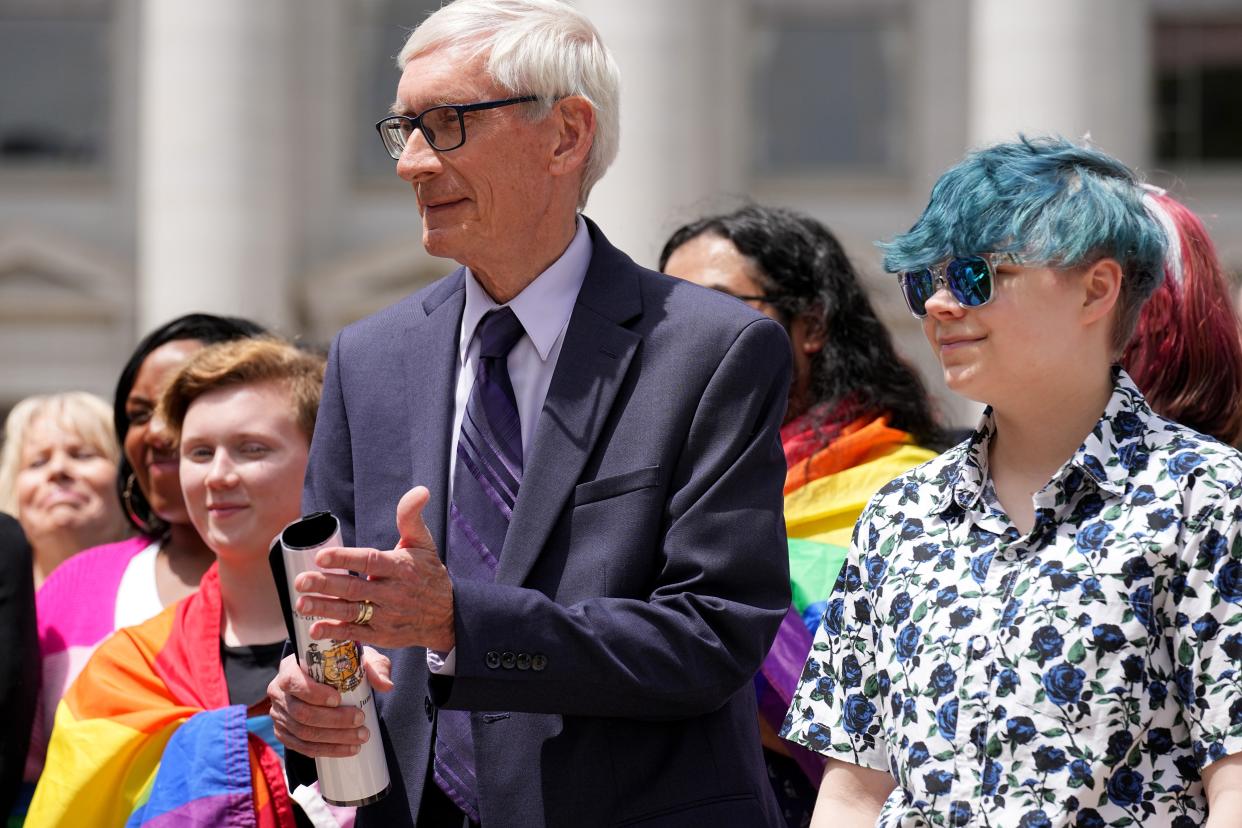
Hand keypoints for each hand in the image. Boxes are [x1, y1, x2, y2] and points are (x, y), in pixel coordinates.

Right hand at [268, 648, 392, 756]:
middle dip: (333, 721)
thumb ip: (375, 666)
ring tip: (360, 737)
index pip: (293, 681)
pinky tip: (348, 749)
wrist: (328, 678)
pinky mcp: (284, 733)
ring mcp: (279, 715)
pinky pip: (303, 747)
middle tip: (360, 721)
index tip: (338, 699)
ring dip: (334, 738)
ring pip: (303, 733)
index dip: (313, 693)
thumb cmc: (342, 664)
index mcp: (290, 668)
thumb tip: (386, 686)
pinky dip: (327, 750)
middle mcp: (279, 692)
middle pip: (301, 712)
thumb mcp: (358, 657)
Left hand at [294, 486, 455, 650]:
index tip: (321, 556)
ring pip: (351, 611)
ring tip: (300, 603)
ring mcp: (386, 615)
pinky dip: (335, 631)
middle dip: (325, 585)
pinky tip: (315, 628)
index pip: (369, 561)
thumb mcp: (424, 543)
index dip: (345, 559)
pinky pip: (355, 633)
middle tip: (300, 581)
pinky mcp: (382, 634)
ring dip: (324, 608)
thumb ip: (411, 517)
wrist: (448, 615)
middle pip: (354, 588)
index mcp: (399, 567)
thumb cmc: (429, 574)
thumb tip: (420, 490)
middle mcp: (392, 592)